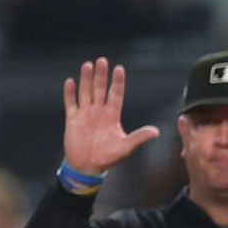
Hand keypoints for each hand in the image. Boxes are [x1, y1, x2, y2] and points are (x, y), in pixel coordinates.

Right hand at [63, 58, 159, 172]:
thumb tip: (157, 132)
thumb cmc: (108, 157)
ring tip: (88, 65)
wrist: (88, 166)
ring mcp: (85, 114)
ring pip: (86, 92)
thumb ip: (139, 137)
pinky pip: (71, 103)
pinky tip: (71, 81)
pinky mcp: (73, 119)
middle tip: (102, 60)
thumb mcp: (126, 147)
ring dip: (86, 79)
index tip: (119, 68)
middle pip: (100, 89)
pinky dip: (70, 93)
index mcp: (112, 116)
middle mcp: (98, 112)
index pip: (116, 95)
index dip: (117, 82)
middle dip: (101, 75)